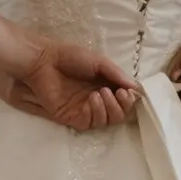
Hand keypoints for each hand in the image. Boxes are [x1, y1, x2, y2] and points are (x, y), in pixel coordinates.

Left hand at [0, 41, 139, 130]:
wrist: (44, 60)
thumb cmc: (69, 56)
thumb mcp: (99, 61)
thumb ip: (117, 75)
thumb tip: (136, 89)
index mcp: (104, 85)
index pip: (124, 100)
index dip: (130, 99)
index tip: (128, 91)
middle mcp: (97, 100)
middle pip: (119, 114)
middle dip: (123, 106)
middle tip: (119, 94)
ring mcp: (85, 110)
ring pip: (108, 121)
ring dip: (110, 109)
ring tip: (102, 93)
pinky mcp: (72, 117)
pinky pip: (92, 123)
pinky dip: (97, 113)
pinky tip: (93, 99)